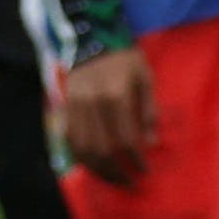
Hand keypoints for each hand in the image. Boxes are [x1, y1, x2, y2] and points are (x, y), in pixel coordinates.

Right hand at [58, 46, 158, 185]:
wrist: (92, 38)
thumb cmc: (124, 59)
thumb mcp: (145, 78)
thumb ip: (148, 111)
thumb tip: (152, 143)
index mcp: (116, 95)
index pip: (126, 139)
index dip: (136, 160)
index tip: (144, 170)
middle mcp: (93, 103)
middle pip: (102, 149)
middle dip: (117, 171)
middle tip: (129, 181)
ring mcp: (75, 105)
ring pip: (83, 148)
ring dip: (98, 169)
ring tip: (112, 178)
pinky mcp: (66, 106)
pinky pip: (70, 139)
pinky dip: (80, 156)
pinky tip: (92, 165)